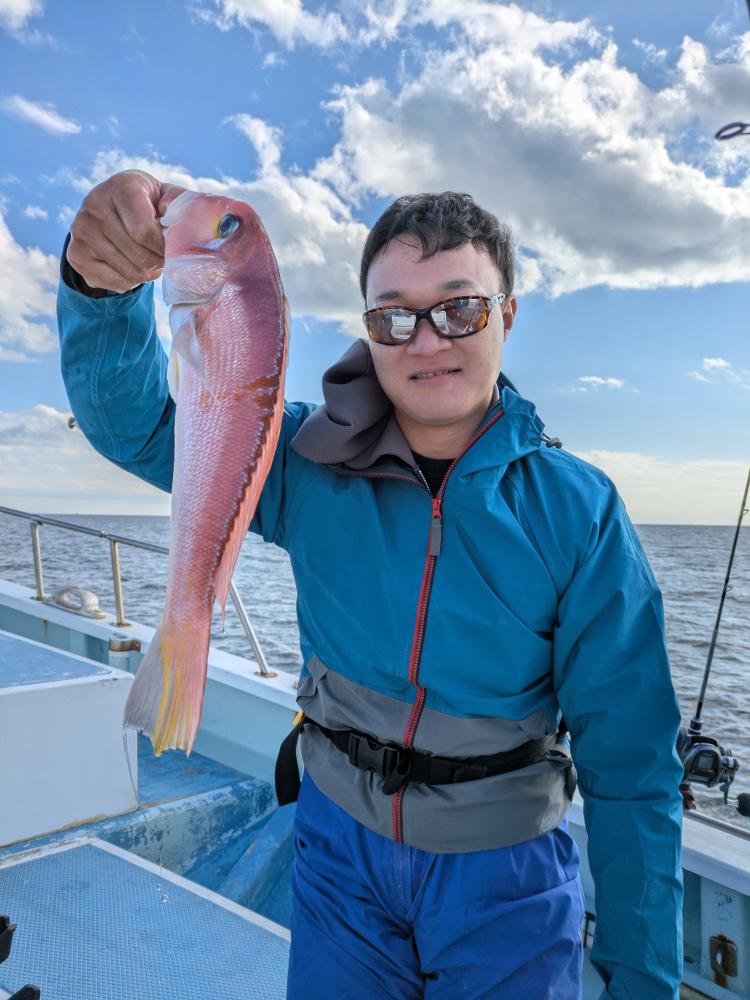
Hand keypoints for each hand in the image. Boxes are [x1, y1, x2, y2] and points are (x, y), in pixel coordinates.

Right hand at [66, 169, 185, 293]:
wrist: (110, 208)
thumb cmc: (148, 204)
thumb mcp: (166, 196)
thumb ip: (184, 206)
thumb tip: (202, 224)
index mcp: (122, 186)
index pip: (144, 232)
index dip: (164, 247)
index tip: (172, 247)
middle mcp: (94, 205)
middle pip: (139, 256)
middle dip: (159, 262)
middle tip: (163, 257)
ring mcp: (80, 230)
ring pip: (129, 273)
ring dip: (148, 273)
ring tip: (149, 260)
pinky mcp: (75, 254)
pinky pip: (116, 283)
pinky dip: (131, 282)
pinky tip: (131, 265)